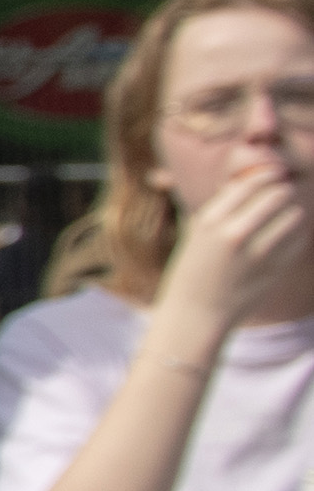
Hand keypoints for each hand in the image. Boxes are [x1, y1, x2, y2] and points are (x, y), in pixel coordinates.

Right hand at [162, 155, 313, 344]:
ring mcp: (256, 252)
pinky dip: (299, 233)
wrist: (196, 315)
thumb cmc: (192, 273)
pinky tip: (290, 234)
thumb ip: (215, 209)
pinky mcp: (274, 269)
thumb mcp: (194, 236)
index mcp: (209, 221)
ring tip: (290, 213)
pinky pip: (298, 239)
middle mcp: (233, 233)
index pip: (248, 183)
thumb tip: (237, 182)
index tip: (272, 174)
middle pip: (275, 195)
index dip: (265, 175)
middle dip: (283, 191)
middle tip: (284, 193)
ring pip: (293, 215)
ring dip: (294, 211)